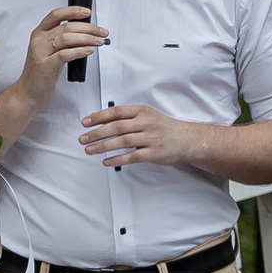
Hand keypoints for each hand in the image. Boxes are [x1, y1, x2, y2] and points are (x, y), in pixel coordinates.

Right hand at [4, 7, 109, 108]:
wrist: (29, 91)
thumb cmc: (43, 71)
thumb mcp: (53, 51)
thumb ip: (65, 40)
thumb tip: (87, 32)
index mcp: (40, 33)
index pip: (56, 15)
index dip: (73, 11)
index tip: (87, 12)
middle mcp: (39, 40)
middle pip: (66, 27)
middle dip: (89, 28)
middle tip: (102, 32)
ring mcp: (40, 52)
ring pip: (66, 38)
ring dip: (87, 39)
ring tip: (100, 42)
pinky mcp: (44, 65)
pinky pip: (64, 54)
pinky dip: (79, 51)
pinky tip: (89, 50)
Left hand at [80, 104, 204, 166]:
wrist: (189, 140)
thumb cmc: (165, 128)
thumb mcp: (148, 116)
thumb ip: (126, 117)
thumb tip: (100, 119)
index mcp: (143, 111)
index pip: (116, 112)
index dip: (99, 117)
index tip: (85, 123)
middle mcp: (147, 123)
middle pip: (116, 127)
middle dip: (96, 133)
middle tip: (83, 139)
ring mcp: (151, 138)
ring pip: (122, 141)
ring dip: (103, 146)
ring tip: (90, 150)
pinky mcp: (154, 153)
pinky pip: (132, 156)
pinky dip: (117, 159)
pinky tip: (106, 161)